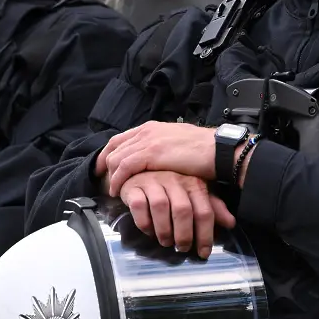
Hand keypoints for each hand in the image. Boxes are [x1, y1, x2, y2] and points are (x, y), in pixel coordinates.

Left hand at [97, 122, 218, 196]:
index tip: (104, 166)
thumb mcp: (178, 144)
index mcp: (152, 127)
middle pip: (114, 146)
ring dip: (110, 175)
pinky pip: (124, 168)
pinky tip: (118, 190)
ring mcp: (147, 141)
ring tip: (112, 189)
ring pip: (116, 157)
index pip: (121, 138)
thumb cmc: (204, 151)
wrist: (217, 150)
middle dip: (103, 163)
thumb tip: (157, 159)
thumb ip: (163, 147)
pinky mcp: (150, 153)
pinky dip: (118, 180)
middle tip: (101, 179)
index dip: (109, 152)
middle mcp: (146, 131)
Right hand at [120, 171, 236, 258]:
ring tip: (166, 242)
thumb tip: (231, 223)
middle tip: (182, 248)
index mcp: (193, 183)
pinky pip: (139, 206)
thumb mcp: (193, 194)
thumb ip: (211, 207)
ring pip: (161, 206)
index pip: (204, 211)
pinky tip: (148, 231)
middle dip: (184, 234)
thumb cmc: (169, 187)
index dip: (205, 234)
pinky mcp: (133, 187)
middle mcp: (174, 180)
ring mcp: (153, 181)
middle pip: (183, 210)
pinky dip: (144, 222)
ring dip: (164, 230)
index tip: (203, 252)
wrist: (137, 172)